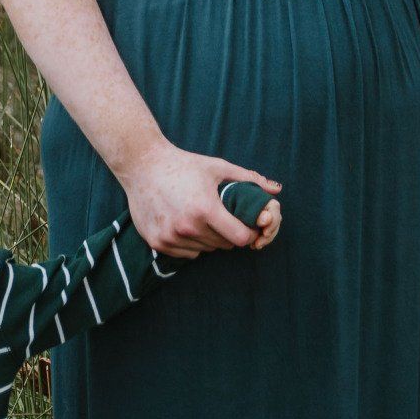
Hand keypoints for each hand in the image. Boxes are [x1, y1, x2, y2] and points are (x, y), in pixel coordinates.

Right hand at [119, 141, 281, 255]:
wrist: (142, 165)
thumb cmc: (184, 164)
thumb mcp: (218, 167)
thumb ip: (249, 179)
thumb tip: (277, 189)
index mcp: (206, 209)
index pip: (240, 238)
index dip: (249, 233)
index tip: (247, 226)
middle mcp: (188, 227)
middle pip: (224, 245)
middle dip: (229, 234)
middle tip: (223, 218)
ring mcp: (171, 237)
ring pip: (205, 250)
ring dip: (210, 239)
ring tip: (202, 218)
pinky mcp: (158, 243)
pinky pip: (187, 253)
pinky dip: (191, 243)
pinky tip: (186, 223)